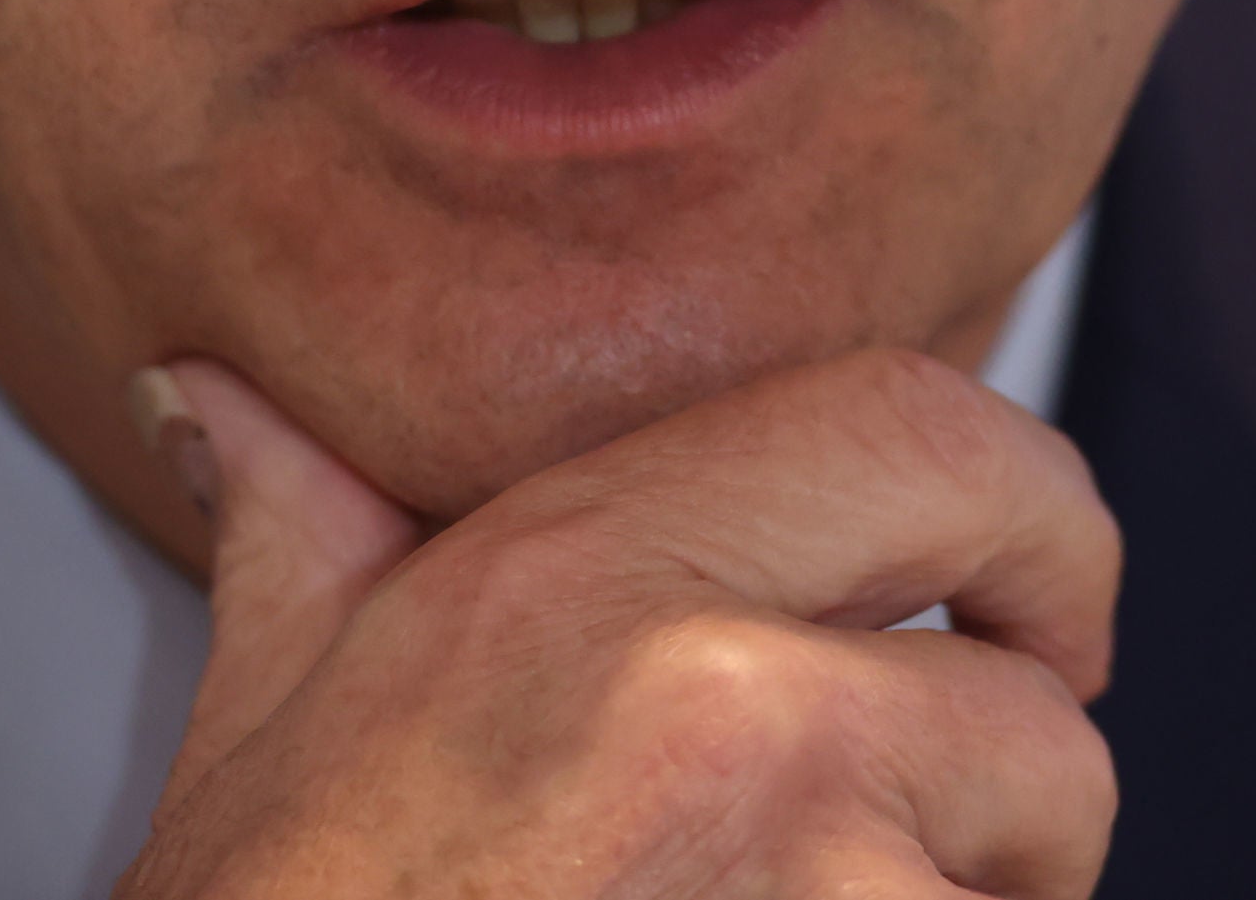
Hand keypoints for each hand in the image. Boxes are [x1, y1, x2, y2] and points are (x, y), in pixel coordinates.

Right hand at [117, 346, 1120, 897]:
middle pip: (1037, 721)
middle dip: (1021, 799)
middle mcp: (717, 698)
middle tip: (948, 845)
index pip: (926, 429)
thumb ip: (299, 529)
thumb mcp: (264, 716)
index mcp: (584, 569)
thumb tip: (218, 402)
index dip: (1035, 518)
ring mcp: (804, 881)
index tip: (1033, 607)